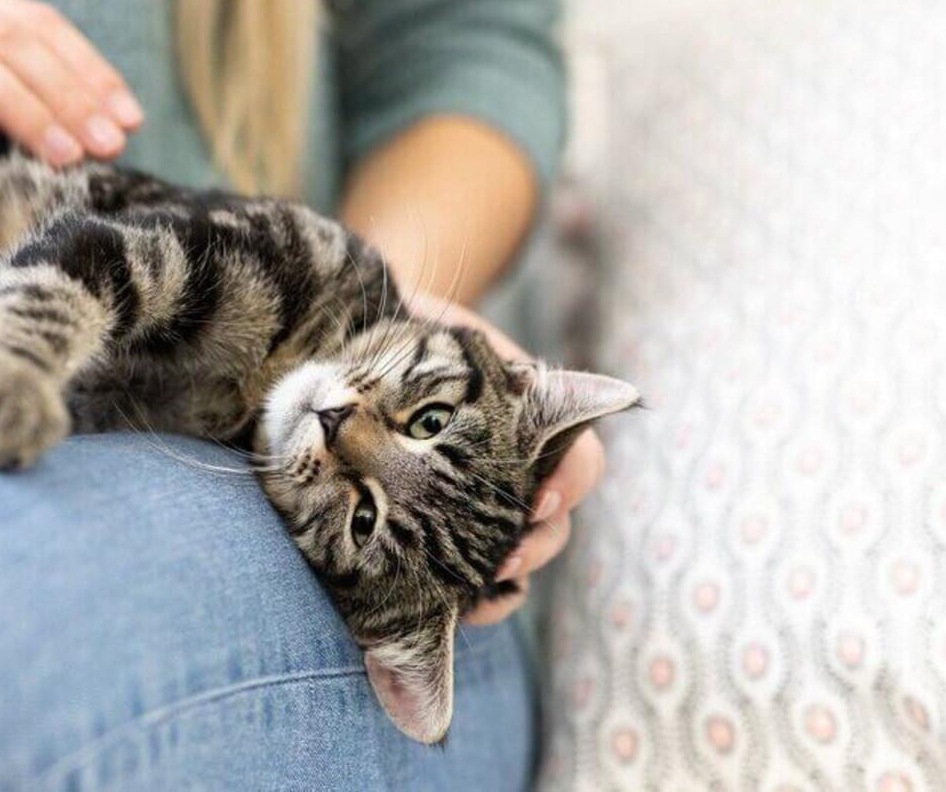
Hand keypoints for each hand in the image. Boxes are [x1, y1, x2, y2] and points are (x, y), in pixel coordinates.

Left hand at [405, 293, 604, 624]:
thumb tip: (447, 355)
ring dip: (509, 579)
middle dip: (537, 546)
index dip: (570, 485)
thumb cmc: (410, 334)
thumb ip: (449, 348)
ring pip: (526, 554)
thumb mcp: (436, 334)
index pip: (581, 461)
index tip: (538, 500)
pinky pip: (487, 581)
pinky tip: (457, 611)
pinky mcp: (452, 531)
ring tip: (476, 593)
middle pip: (556, 523)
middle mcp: (523, 466)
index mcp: (537, 419)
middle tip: (503, 558)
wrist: (365, 341)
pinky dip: (480, 600)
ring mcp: (491, 501)